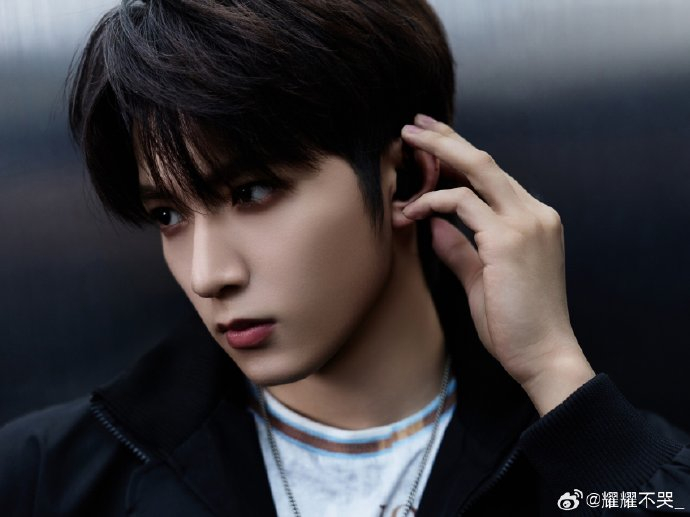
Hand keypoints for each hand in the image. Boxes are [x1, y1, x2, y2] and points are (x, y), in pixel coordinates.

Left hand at [401, 114, 593, 413]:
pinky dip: (433, 201)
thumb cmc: (515, 323)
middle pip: (485, 162)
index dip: (460, 156)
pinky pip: (463, 204)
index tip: (432, 142)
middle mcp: (534, 213)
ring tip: (406, 143)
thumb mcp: (482, 279)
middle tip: (414, 123)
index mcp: (533, 221)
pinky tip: (409, 210)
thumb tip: (434, 224)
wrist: (543, 356)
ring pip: (477, 170)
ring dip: (437, 155)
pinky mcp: (508, 239)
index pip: (492, 178)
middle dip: (447, 138)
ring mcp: (525, 223)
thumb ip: (460, 248)